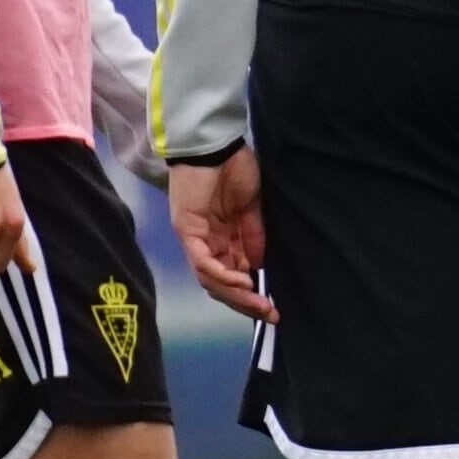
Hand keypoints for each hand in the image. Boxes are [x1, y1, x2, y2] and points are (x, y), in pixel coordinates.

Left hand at [169, 147, 274, 321]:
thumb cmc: (235, 168)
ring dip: (235, 294)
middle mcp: (205, 241)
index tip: (272, 306)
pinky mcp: (187, 230)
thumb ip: (254, 236)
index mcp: (221, 236)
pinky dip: (224, 274)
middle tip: (269, 314)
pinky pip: (203, 261)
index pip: (232, 273)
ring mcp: (194, 237)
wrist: (218, 144)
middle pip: (219, 283)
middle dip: (244, 302)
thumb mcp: (252, 207)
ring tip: (258, 303)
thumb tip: (259, 266)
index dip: (250, 292)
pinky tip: (243, 281)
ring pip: (210, 278)